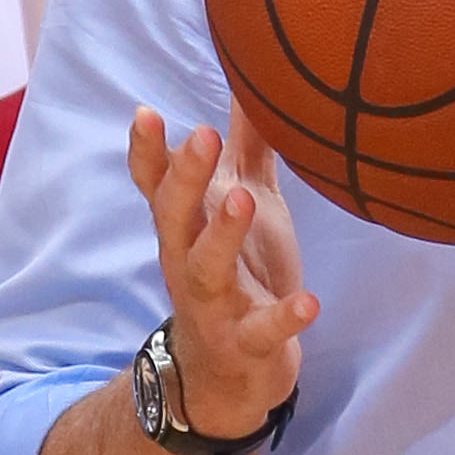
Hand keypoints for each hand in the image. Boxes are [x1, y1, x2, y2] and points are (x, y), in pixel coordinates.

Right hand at [129, 99, 317, 443]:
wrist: (228, 376)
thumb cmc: (238, 271)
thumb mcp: (240, 203)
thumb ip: (243, 147)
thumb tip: (250, 78)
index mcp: (187, 227)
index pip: (156, 184)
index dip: (148, 151)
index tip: (146, 112)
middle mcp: (189, 262)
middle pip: (174, 216)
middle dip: (184, 177)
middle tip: (203, 135)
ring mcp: (216, 306)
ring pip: (206, 269)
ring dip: (222, 235)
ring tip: (242, 198)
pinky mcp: (248, 345)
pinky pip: (262, 332)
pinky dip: (283, 319)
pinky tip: (309, 303)